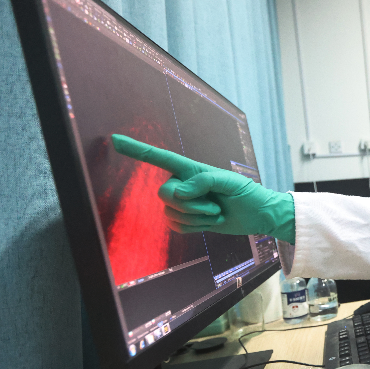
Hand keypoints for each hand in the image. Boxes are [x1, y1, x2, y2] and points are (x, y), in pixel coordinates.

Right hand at [111, 134, 294, 242]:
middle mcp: (182, 185)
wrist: (255, 215)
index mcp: (191, 169)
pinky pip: (177, 228)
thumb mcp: (230, 182)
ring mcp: (182, 204)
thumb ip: (204, 181)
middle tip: (215, 204)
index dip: (136, 150)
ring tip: (216, 212)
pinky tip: (210, 222)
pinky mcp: (185, 221)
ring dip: (199, 217)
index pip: (159, 158)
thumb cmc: (245, 193)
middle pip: (165, 195)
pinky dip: (196, 228)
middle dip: (191, 204)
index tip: (114, 140)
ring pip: (172, 214)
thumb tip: (179, 191)